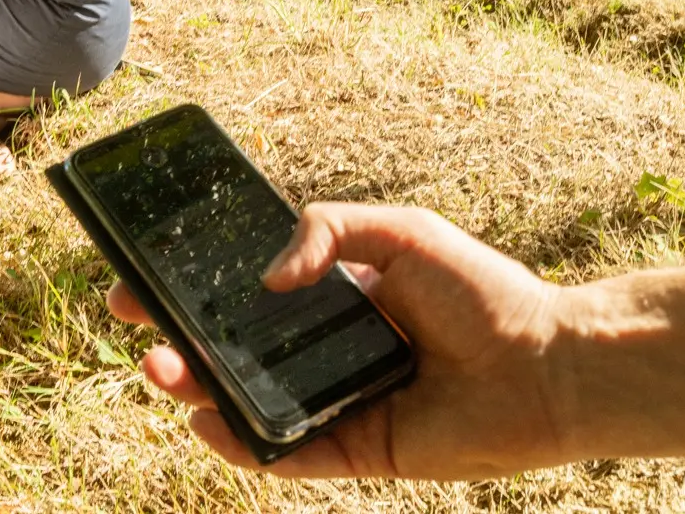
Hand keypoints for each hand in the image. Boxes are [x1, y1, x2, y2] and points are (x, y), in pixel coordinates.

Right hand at [107, 203, 572, 479]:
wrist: (549, 364)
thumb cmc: (482, 291)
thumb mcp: (400, 232)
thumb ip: (328, 230)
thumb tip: (265, 278)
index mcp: (331, 296)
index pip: (245, 291)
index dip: (192, 283)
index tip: (144, 270)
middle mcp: (324, 350)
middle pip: (232, 347)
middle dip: (175, 334)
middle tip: (134, 320)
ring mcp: (335, 402)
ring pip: (247, 400)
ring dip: (194, 387)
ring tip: (160, 369)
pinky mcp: (354, 450)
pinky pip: (285, 453)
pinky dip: (242, 444)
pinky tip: (207, 424)